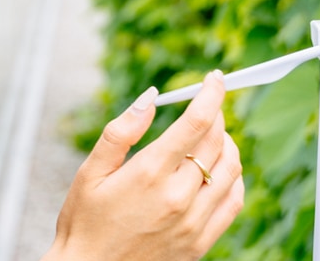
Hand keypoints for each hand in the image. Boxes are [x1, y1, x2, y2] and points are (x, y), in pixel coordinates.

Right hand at [45, 70, 244, 259]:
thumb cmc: (84, 220)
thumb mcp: (90, 172)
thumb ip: (121, 131)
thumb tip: (151, 97)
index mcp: (149, 173)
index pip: (196, 122)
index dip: (211, 94)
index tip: (216, 78)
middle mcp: (177, 196)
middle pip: (216, 142)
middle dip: (216, 115)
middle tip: (207, 106)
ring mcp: (193, 221)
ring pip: (231, 169)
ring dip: (228, 144)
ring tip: (214, 136)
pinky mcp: (200, 242)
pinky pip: (233, 202)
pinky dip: (235, 178)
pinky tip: (221, 170)